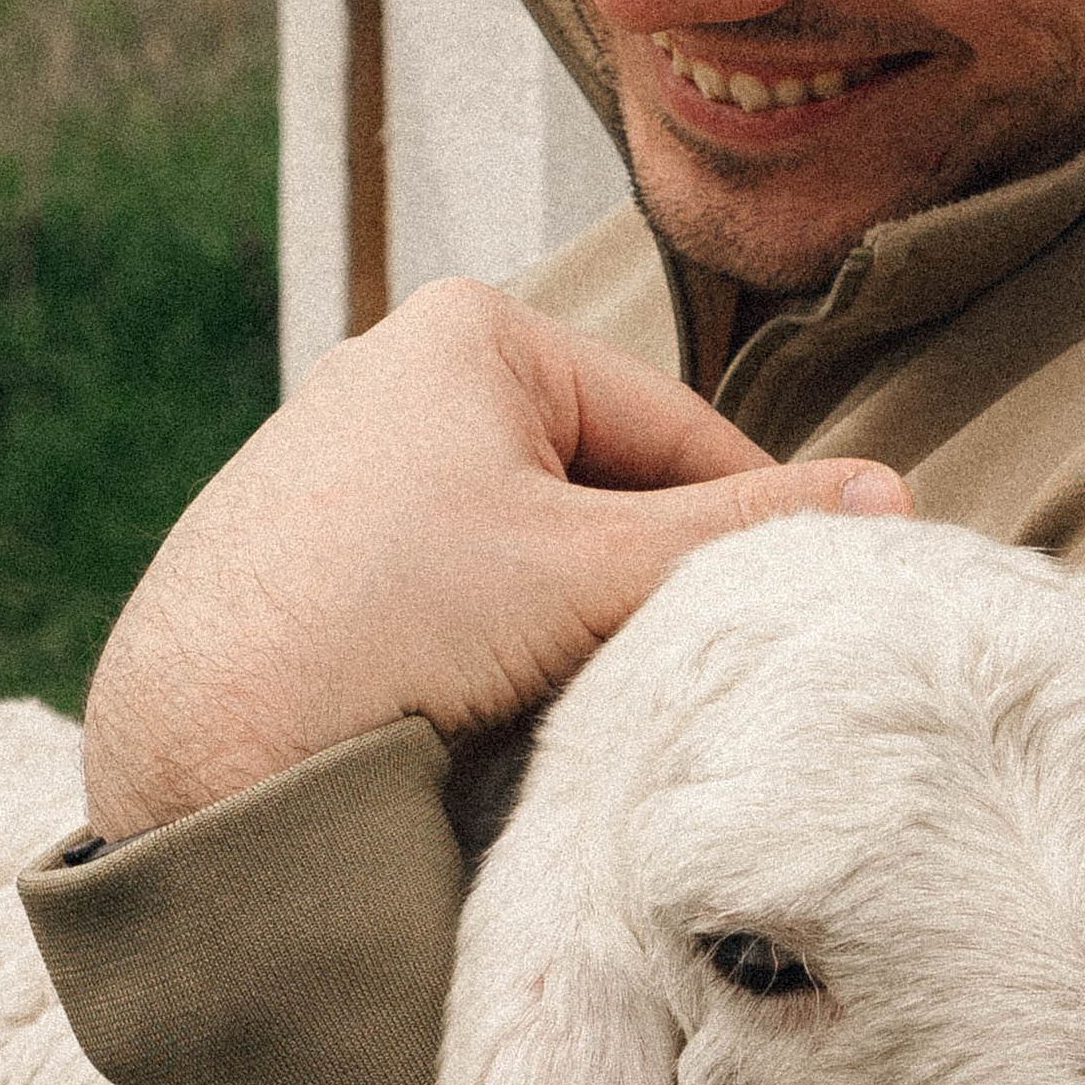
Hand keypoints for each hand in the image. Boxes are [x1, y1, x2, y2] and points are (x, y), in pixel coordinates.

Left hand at [84, 278, 912, 841]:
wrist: (192, 753)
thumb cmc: (382, 631)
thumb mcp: (593, 574)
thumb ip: (743, 536)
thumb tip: (892, 499)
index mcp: (471, 331)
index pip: (675, 427)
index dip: (753, 527)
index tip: (809, 609)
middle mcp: (392, 369)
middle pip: (598, 486)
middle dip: (645, 579)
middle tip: (696, 672)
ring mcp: (336, 461)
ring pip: (524, 545)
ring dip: (570, 620)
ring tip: (590, 705)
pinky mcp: (296, 550)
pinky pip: (446, 586)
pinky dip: (488, 643)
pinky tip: (493, 715)